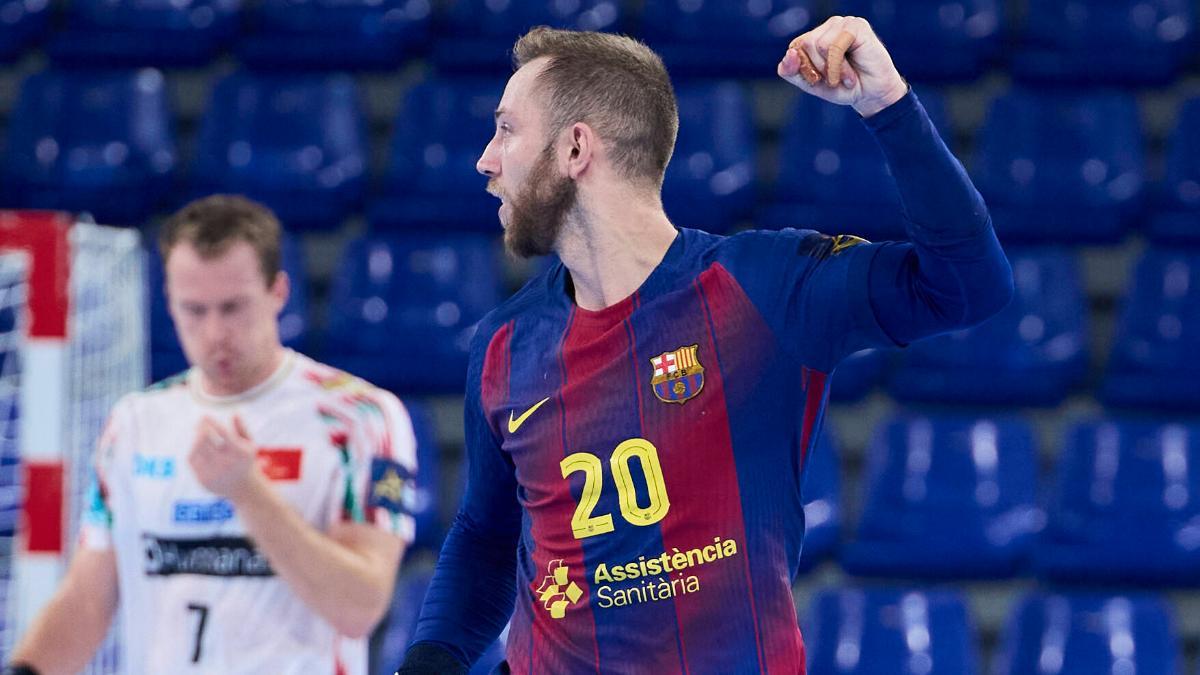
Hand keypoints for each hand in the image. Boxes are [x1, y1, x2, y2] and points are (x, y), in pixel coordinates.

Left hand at [189, 415, 261, 501]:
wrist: (244, 490)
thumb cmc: (246, 462)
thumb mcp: (250, 445)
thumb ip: (242, 428)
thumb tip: (235, 412)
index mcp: (239, 452)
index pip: (221, 432)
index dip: (210, 422)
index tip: (205, 415)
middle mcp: (226, 463)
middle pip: (205, 440)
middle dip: (200, 428)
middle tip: (199, 422)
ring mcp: (214, 473)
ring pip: (196, 450)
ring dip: (195, 439)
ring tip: (198, 433)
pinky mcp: (204, 480)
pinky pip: (193, 461)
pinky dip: (193, 451)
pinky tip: (196, 446)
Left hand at [777, 15, 908, 117]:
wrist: (872, 96)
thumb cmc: (843, 88)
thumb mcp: (811, 84)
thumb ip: (792, 72)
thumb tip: (790, 53)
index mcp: (814, 37)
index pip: (794, 49)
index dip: (805, 71)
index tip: (820, 81)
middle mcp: (828, 27)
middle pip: (805, 44)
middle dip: (818, 69)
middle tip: (834, 80)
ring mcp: (843, 24)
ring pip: (818, 44)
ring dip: (831, 70)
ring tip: (845, 77)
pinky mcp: (856, 26)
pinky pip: (833, 46)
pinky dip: (839, 67)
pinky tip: (851, 76)